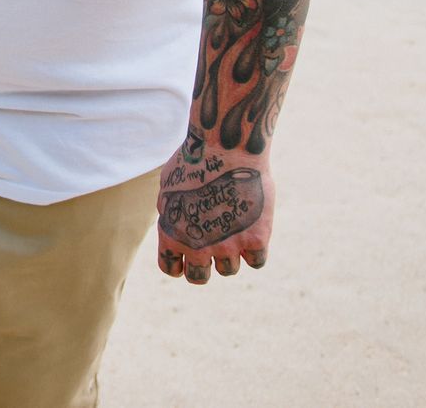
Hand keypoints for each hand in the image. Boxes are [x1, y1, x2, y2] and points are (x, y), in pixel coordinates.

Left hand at [154, 142, 273, 284]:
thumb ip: (172, 212)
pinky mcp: (256, 240)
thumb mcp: (169, 186)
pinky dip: (255, 250)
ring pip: (229, 269)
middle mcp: (198, 246)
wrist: (226, 148)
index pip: (170, 268)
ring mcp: (228, 246)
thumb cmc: (195, 159)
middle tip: (212, 248)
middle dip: (203, 267)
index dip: (178, 264)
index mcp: (171, 234)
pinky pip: (256, 261)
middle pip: (199, 278)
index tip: (186, 258)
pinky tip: (252, 230)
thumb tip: (178, 226)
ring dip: (230, 255)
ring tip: (233, 228)